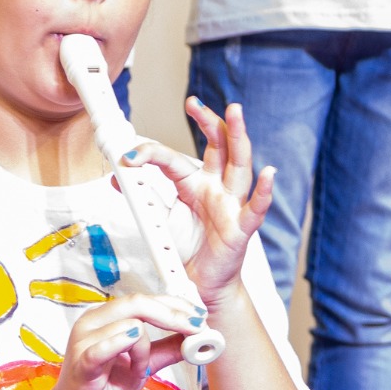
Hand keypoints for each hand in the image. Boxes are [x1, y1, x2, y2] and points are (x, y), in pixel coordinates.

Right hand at [41, 293, 200, 389]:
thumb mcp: (143, 366)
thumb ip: (166, 350)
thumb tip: (196, 337)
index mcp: (106, 318)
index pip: (145, 300)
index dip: (175, 305)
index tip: (200, 316)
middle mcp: (92, 323)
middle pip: (138, 303)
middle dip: (174, 314)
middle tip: (197, 327)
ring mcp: (83, 342)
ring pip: (129, 324)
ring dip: (147, 349)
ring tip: (141, 370)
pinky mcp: (81, 364)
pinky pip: (103, 347)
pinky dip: (122, 344)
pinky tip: (135, 347)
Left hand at [123, 97, 274, 309]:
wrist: (203, 286)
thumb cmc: (190, 251)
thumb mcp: (161, 221)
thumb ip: (146, 199)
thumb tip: (120, 178)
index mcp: (196, 185)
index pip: (175, 159)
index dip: (151, 154)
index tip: (130, 154)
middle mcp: (217, 189)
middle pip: (218, 147)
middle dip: (208, 122)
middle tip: (194, 103)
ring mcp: (232, 206)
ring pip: (239, 165)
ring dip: (237, 137)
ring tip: (234, 113)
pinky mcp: (242, 229)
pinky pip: (256, 209)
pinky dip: (265, 192)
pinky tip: (270, 174)